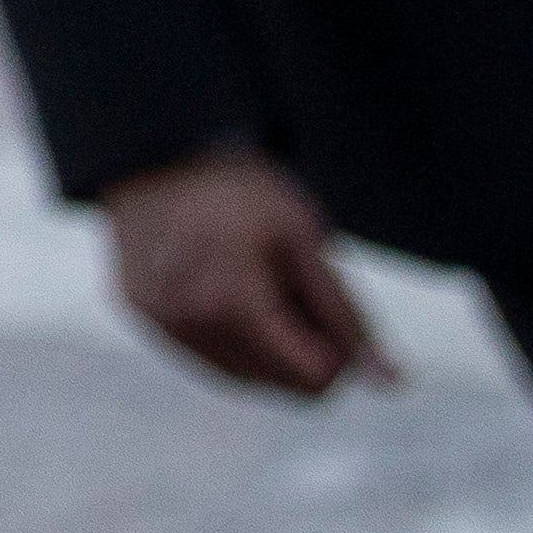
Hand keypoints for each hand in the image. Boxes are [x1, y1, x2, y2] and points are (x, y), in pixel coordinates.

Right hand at [108, 149, 391, 395]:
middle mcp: (186, 324)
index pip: (312, 381)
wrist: (159, 148)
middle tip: (294, 289)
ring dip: (265, 347)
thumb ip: (347, 315)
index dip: (338, 351)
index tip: (329, 305)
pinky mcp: (140, 315)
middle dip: (301, 348)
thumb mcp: (305, 240)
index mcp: (230, 304)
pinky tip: (226, 288)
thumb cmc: (239, 189)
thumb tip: (391, 382)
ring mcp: (158, 322)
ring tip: (258, 284)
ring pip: (242, 377)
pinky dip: (229, 336)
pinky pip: (204, 356)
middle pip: (278, 385)